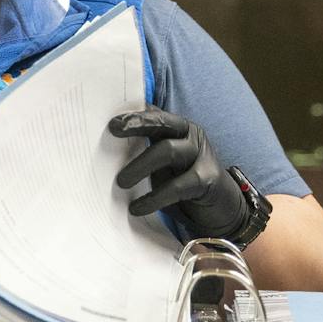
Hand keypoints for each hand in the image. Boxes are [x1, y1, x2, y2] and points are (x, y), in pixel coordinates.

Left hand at [108, 107, 248, 239]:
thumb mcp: (161, 164)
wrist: (219, 207)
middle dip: (137, 125)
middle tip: (113, 131)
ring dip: (140, 165)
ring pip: (168, 151)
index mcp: (176, 127)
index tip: (111, 121)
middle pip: (162, 124)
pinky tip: (137, 207)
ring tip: (120, 181)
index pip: (154, 114)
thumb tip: (103, 150)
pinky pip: (179, 185)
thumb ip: (141, 151)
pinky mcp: (208, 179)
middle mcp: (190, 135)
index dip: (134, 114)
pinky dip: (156, 197)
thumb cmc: (181, 181)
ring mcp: (201, 155)